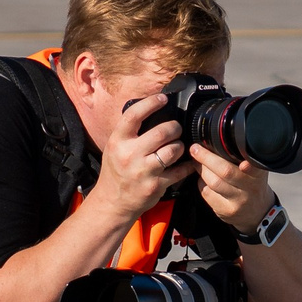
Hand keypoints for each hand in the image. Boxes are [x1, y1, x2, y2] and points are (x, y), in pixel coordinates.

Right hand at [96, 93, 192, 218]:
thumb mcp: (115, 147)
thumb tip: (151, 109)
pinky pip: (180, 170)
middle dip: (174, 127)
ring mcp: (144, 171)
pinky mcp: (156, 185)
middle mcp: (130, 155)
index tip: (162, 98)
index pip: (134, 115)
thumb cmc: (116, 170)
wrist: (113, 202)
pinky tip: (188, 162)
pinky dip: (188, 165)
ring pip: (173, 150)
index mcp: (118, 141)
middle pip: (162, 132)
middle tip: (175, 128)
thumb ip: (130, 131)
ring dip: (180, 146)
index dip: (151, 103)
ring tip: (177, 147)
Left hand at [192, 142, 274, 231]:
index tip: (243, 163)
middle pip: (226, 172)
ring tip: (196, 160)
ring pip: (213, 182)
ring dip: (201, 169)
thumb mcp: (256, 171)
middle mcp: (250, 190)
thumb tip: (220, 141)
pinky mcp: (225, 211)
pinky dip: (201, 182)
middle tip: (195, 148)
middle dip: (207, 158)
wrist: (257, 212)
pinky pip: (207, 193)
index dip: (249, 167)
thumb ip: (244, 158)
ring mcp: (237, 202)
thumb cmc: (253, 185)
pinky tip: (203, 178)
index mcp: (259, 176)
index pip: (255, 169)